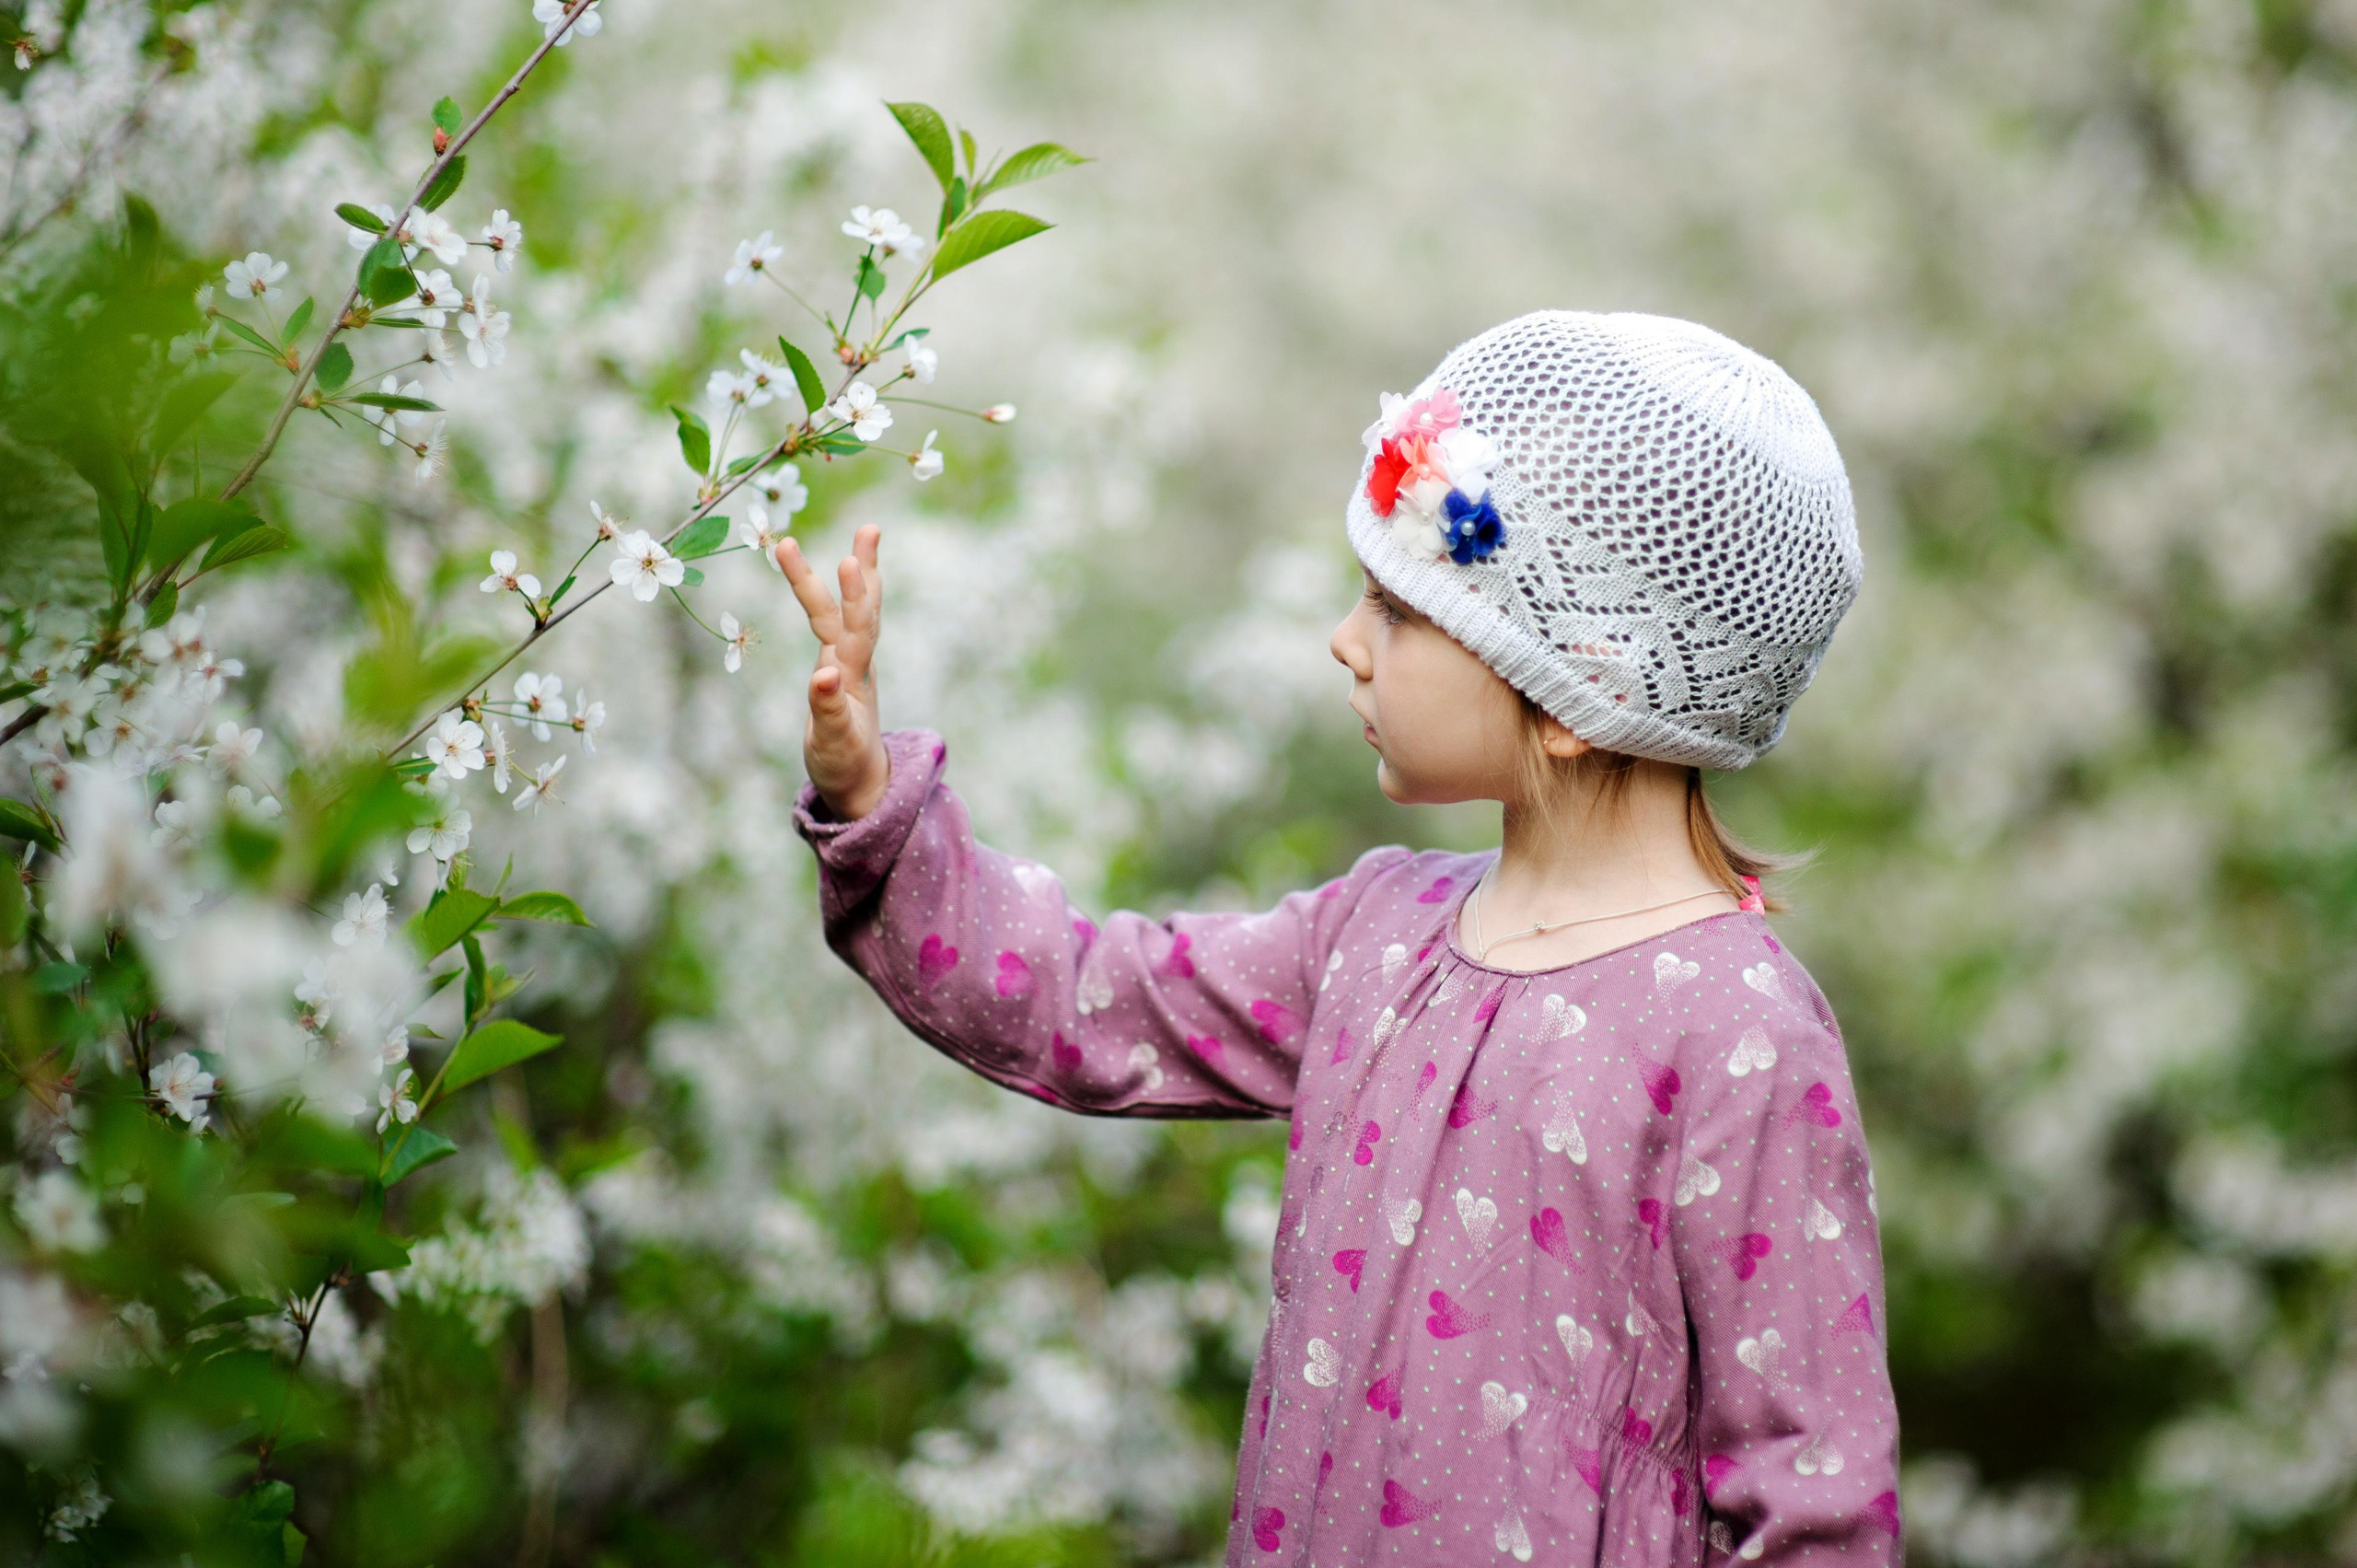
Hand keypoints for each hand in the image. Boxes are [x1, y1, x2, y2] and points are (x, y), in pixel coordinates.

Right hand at [777, 523, 888, 819]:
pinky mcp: (842, 666)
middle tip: (870, 527)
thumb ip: (829, 708)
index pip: (855, 628)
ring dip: (858, 574)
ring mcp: (850, 662)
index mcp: (853, 675)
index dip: (853, 596)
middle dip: (860, 569)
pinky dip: (845, 595)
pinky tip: (850, 571)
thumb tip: (824, 674)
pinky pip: (843, 622)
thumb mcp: (834, 742)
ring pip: (854, 611)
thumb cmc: (844, 765)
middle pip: (858, 608)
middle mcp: (855, 661)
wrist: (859, 782)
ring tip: (865, 534)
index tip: (849, 562)